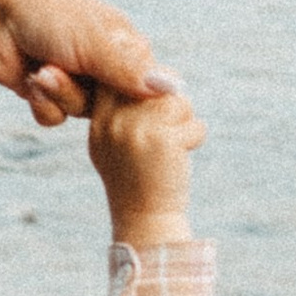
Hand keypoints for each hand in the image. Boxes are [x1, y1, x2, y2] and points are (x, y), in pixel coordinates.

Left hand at [0, 0, 160, 126]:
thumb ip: (131, 71)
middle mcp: (103, 65)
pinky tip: (30, 80)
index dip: (131, 98)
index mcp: (124, 45)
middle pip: (111, 108)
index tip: (112, 92)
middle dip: (84, 95)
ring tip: (42, 71)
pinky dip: (42, 103)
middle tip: (63, 70)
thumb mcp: (94, 42)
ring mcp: (75, 80)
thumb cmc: (50, 15)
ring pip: (81, 115)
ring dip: (59, 95)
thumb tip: (175, 90)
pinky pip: (55, 118)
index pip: (145, 87)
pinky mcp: (47, 93)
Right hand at [88, 82, 206, 246]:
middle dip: (169, 104)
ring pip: (178, 101)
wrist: (146, 221)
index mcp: (100, 121)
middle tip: (164, 135)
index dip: (143, 82)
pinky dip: (195, 138)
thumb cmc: (138, 181)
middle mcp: (113, 121)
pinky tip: (178, 160)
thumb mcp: (116, 143)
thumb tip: (159, 75)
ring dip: (184, 123)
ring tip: (170, 150)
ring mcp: (136, 128)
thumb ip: (126, 109)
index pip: (121, 77)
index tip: (151, 103)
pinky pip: (194, 123)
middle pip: (155, 83)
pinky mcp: (162, 138)